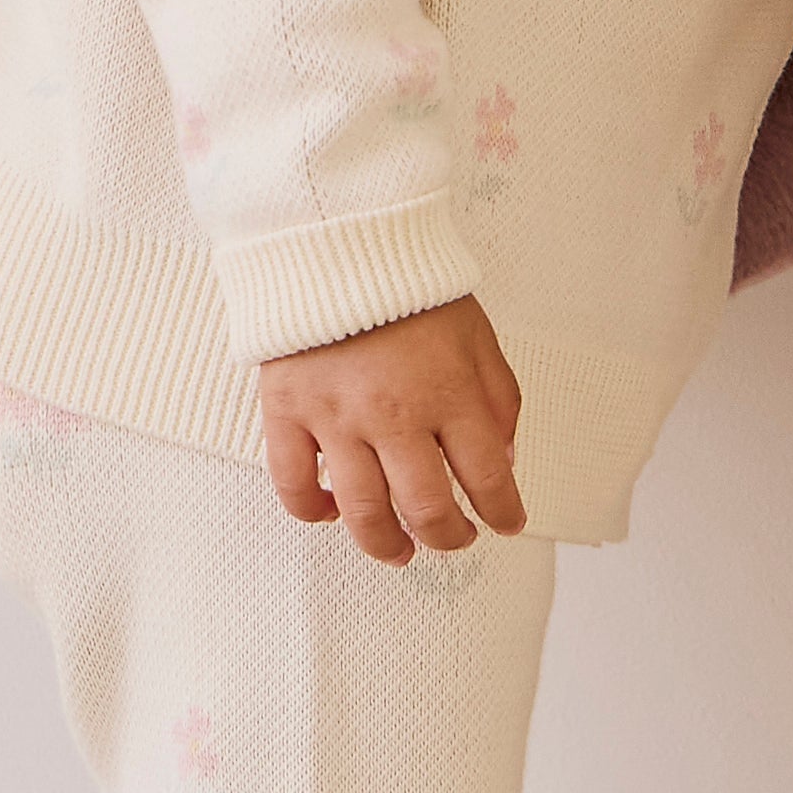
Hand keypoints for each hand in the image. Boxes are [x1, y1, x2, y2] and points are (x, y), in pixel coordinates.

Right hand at [256, 299, 525, 562]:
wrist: (335, 241)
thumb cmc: (411, 290)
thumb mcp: (477, 336)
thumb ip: (498, 401)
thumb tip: (504, 462)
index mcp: (450, 392)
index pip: (488, 477)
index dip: (504, 512)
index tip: (506, 523)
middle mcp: (395, 414)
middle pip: (426, 509)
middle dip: (449, 538)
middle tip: (455, 539)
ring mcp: (336, 417)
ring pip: (363, 513)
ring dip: (387, 545)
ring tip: (400, 550)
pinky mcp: (286, 412)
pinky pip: (294, 486)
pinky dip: (313, 512)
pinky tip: (331, 513)